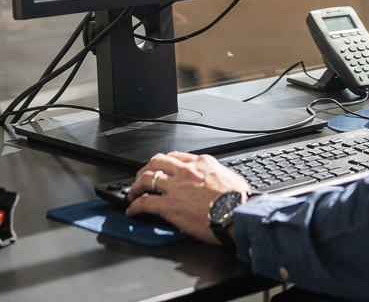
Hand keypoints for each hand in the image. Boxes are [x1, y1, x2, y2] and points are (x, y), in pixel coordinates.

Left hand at [125, 151, 251, 244]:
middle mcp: (185, 171)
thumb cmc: (237, 199)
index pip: (176, 157)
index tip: (161, 167)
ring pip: (147, 178)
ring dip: (136, 186)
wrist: (235, 212)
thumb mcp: (228, 176)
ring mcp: (175, 187)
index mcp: (201, 163)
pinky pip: (145, 203)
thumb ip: (216, 175)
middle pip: (157, 162)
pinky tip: (132, 210)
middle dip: (146, 169)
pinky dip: (135, 206)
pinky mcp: (169, 206)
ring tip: (132, 193)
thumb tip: (216, 181)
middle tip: (141, 178)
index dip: (164, 162)